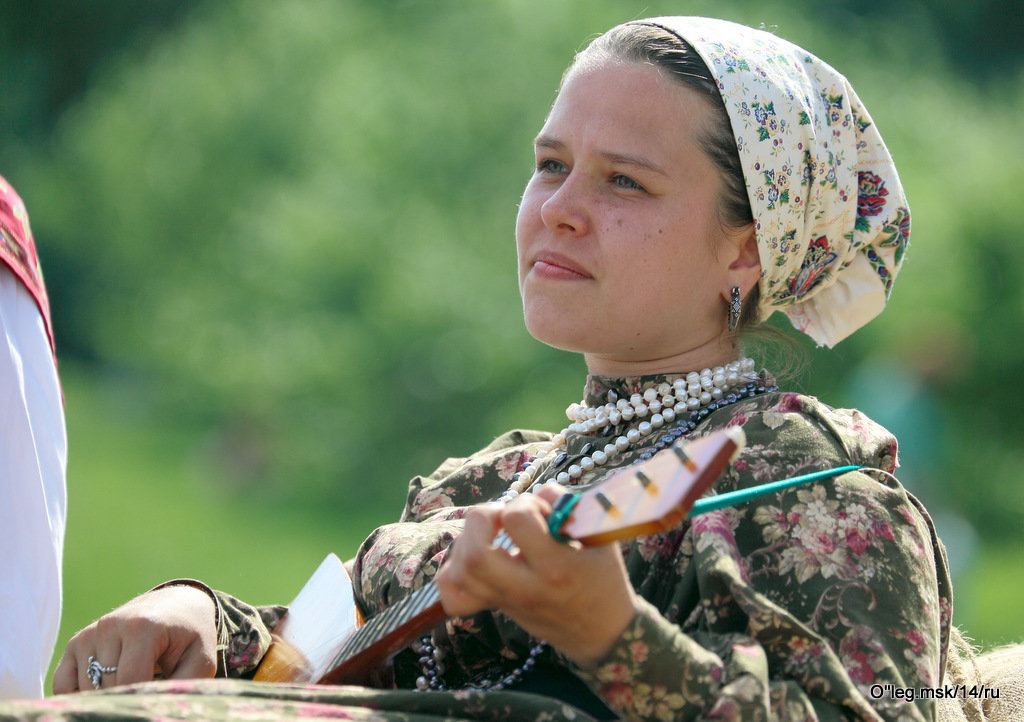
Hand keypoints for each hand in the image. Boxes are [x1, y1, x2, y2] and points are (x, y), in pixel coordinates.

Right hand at [52, 584, 217, 693]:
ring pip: (85, 689)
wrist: (176, 605)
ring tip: (135, 683)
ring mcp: (90, 633)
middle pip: (107, 687)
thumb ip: (181, 687)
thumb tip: (157, 712)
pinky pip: (63, 684)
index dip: (140, 700)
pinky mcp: (76, 642)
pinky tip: (104, 690)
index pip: (129, 681)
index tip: (153, 702)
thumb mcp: (200, 660)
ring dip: (106, 696)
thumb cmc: (190, 637)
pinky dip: (78, 695)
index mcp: (143, 627)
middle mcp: (111, 626)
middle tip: (146, 693)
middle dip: (126, 698)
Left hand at [435, 484, 638, 667]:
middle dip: (481, 519)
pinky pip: (454, 598)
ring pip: (460, 572)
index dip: (524, 504)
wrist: (602, 632)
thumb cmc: (603, 578)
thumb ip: (568, 507)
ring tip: (489, 533)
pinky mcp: (496, 607)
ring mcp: (507, 601)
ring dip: (466, 541)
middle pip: (475, 554)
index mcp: (557, 568)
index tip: (540, 510)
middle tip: (502, 517)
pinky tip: (472, 558)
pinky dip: (453, 574)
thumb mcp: (600, 537)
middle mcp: (526, 588)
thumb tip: (539, 493)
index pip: (516, 522)